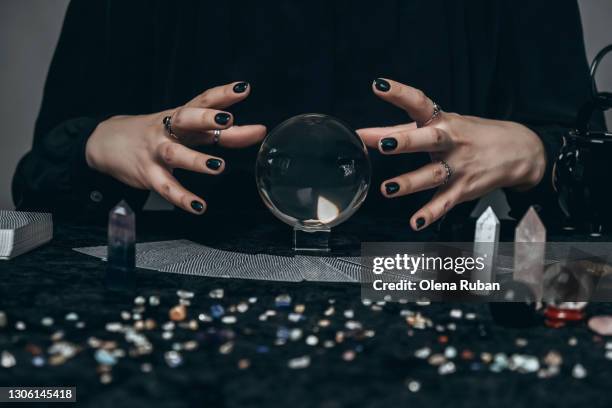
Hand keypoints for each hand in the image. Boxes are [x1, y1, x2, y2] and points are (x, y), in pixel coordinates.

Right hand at [85, 81, 265, 213]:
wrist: (107, 143)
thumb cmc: (158, 134)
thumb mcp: (188, 129)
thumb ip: (224, 133)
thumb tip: (258, 131)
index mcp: (180, 116)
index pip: (203, 100)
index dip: (222, 94)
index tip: (243, 88)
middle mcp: (168, 130)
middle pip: (186, 119)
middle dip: (206, 118)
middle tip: (227, 120)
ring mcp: (156, 152)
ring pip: (176, 154)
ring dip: (197, 160)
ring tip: (219, 167)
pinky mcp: (148, 174)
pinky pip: (166, 187)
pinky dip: (182, 198)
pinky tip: (198, 206)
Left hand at [357, 78, 545, 229]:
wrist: (519, 151)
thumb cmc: (470, 134)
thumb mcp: (440, 125)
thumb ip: (400, 129)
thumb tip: (366, 133)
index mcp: (442, 121)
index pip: (419, 102)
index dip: (399, 93)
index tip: (379, 85)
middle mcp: (450, 141)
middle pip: (428, 139)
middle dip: (406, 141)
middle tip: (384, 144)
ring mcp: (458, 166)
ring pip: (432, 174)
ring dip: (409, 182)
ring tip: (388, 188)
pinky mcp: (463, 188)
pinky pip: (445, 203)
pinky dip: (430, 214)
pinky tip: (415, 222)